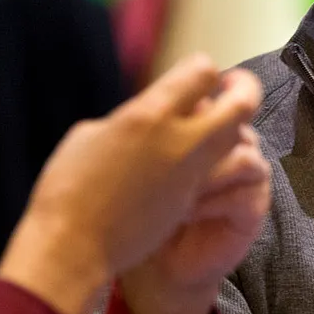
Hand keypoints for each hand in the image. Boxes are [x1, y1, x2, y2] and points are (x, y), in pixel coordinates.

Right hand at [0, 58, 262, 313]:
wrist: (75, 245)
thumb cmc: (68, 186)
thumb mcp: (92, 134)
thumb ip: (132, 117)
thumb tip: (151, 113)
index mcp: (149, 114)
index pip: (202, 71)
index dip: (204, 69)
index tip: (200, 76)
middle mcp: (180, 139)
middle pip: (242, 104)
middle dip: (245, 89)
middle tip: (236, 86)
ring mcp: (193, 172)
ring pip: (241, 138)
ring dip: (237, 125)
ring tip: (223, 122)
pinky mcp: (194, 199)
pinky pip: (221, 168)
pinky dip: (220, 157)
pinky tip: (203, 157)